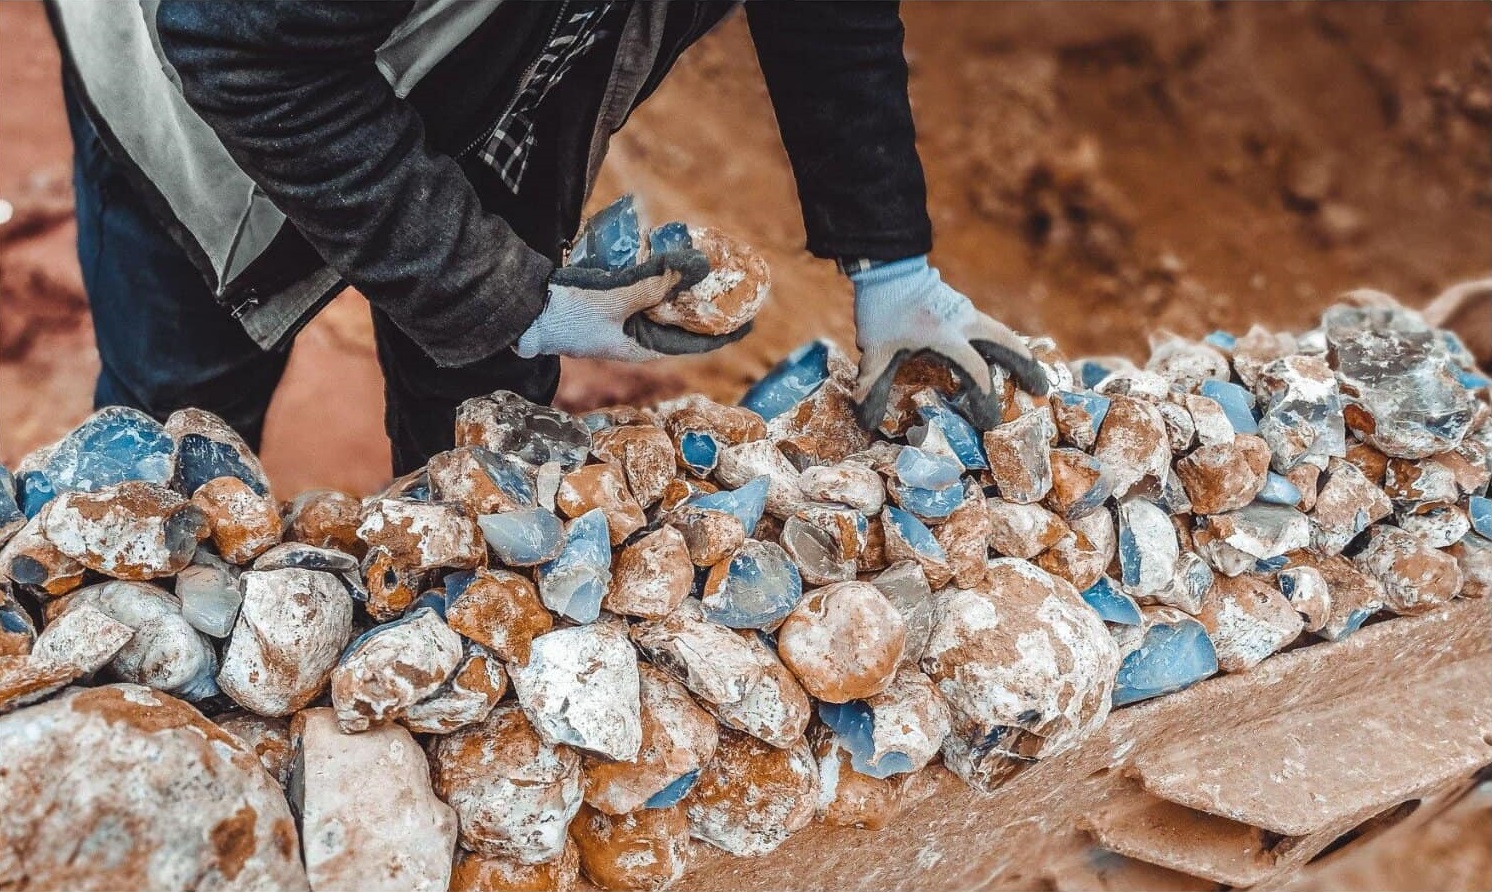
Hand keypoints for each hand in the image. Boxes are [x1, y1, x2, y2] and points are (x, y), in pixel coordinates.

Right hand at [516, 250, 751, 360]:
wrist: (525, 310)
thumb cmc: (570, 313)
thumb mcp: (617, 298)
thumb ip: (655, 284)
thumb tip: (695, 267)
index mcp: (642, 348)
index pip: (694, 343)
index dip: (723, 332)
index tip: (749, 320)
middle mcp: (636, 338)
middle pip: (680, 322)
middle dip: (703, 304)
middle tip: (727, 283)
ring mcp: (621, 323)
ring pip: (661, 306)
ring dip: (680, 288)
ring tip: (702, 268)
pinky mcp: (607, 305)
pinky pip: (641, 294)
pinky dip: (655, 279)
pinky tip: (664, 260)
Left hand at [850, 256, 1047, 430]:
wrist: (887, 267)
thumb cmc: (882, 309)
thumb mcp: (875, 352)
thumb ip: (873, 386)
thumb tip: (865, 422)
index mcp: (946, 337)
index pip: (975, 372)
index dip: (984, 398)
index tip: (989, 421)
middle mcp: (964, 324)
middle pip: (1006, 346)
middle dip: (1025, 368)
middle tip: (1041, 390)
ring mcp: (966, 312)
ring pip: (1002, 333)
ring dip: (1019, 353)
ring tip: (1033, 372)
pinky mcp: (962, 306)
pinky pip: (990, 327)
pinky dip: (1003, 342)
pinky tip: (1003, 353)